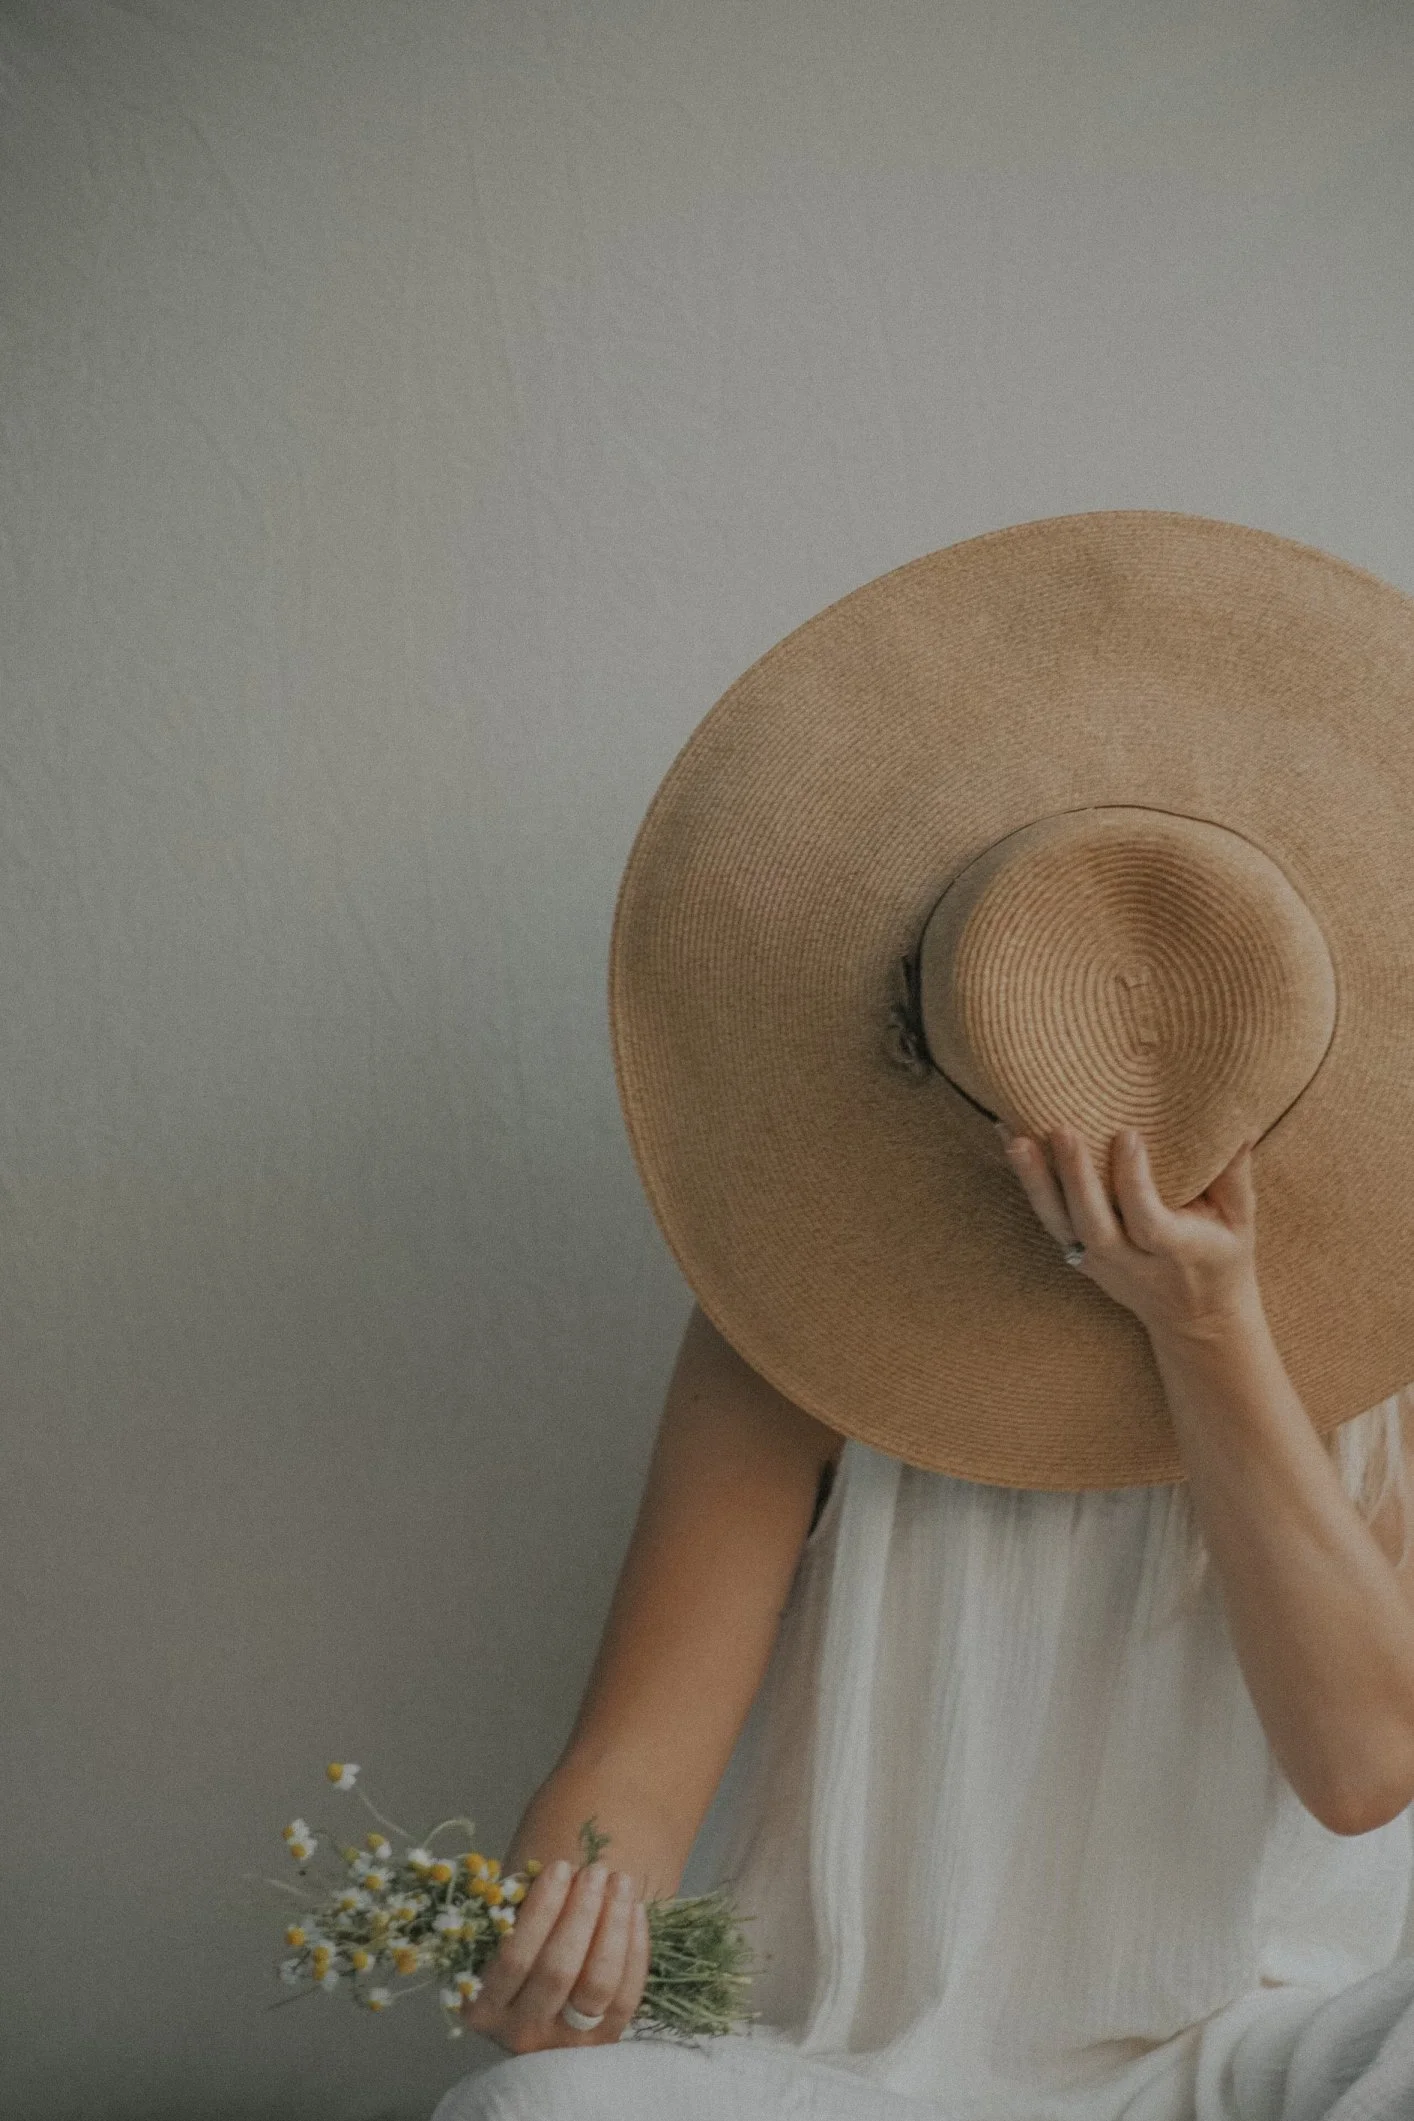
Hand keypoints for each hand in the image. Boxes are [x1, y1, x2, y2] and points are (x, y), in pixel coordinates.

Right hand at [461, 1859, 650, 2055]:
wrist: (539, 2013)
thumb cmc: (518, 1952)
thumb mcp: (500, 1938)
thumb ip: (517, 1913)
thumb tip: (558, 1874)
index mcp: (483, 2006)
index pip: (515, 1956)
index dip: (542, 1909)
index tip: (560, 1866)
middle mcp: (520, 2032)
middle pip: (558, 1969)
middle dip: (581, 1912)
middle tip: (595, 1870)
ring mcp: (564, 2041)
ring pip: (597, 1983)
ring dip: (612, 1925)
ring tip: (619, 1881)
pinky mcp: (603, 2042)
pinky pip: (627, 1995)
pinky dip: (635, 1948)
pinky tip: (635, 1909)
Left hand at [1000, 1123, 1263, 1343]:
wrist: (1195, 1319)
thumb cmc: (1221, 1256)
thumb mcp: (1240, 1221)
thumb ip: (1235, 1172)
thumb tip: (1241, 1118)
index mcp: (1176, 1251)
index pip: (1148, 1221)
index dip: (1134, 1182)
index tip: (1128, 1134)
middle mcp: (1130, 1262)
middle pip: (1093, 1226)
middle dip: (1075, 1178)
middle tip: (1062, 1130)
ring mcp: (1098, 1262)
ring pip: (1059, 1226)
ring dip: (1034, 1180)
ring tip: (1012, 1135)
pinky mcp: (1077, 1255)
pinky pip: (1048, 1218)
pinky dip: (1027, 1181)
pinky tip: (1008, 1139)